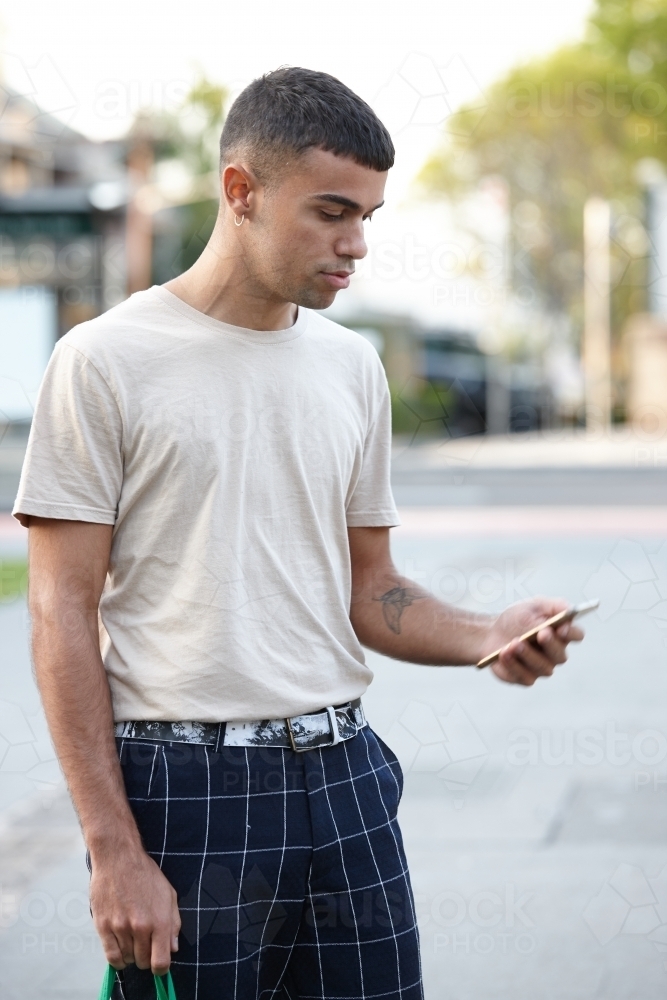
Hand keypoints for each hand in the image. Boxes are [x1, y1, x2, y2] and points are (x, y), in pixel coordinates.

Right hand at [90, 844, 180, 975]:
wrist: (119, 858)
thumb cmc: (146, 874)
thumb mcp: (169, 894)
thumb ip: (174, 923)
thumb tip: (173, 948)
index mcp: (160, 920)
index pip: (161, 962)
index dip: (161, 969)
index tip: (159, 964)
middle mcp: (140, 927)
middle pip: (144, 962)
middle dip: (146, 958)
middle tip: (145, 945)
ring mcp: (120, 927)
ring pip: (128, 959)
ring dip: (131, 954)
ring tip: (132, 938)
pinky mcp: (103, 926)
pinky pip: (111, 956)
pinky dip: (117, 959)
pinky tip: (121, 950)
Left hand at [480, 597, 583, 685]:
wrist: (491, 633)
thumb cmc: (516, 618)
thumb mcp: (534, 605)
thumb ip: (554, 607)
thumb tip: (569, 611)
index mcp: (560, 633)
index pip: (576, 635)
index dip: (571, 633)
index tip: (561, 628)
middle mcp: (554, 653)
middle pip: (560, 655)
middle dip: (550, 644)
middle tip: (540, 634)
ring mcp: (541, 667)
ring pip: (543, 667)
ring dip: (527, 654)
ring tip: (513, 643)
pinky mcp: (525, 677)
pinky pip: (524, 676)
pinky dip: (513, 665)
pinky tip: (503, 654)